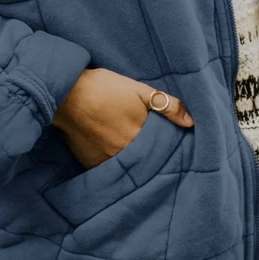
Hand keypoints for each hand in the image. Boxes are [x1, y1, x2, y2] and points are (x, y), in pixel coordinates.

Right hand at [51, 67, 193, 169]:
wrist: (67, 94)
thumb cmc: (104, 88)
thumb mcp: (139, 90)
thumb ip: (166, 105)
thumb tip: (191, 122)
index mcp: (140, 138)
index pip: (161, 151)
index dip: (167, 149)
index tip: (172, 148)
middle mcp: (125, 156)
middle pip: (145, 162)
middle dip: (151, 158)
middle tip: (153, 151)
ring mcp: (106, 162)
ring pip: (127, 168)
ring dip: (133, 163)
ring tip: (135, 154)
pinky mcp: (90, 164)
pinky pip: (108, 170)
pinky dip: (114, 165)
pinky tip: (114, 154)